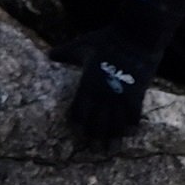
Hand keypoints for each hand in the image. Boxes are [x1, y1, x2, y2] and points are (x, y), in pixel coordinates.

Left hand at [65, 16, 160, 139]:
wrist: (136, 34)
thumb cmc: (107, 38)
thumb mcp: (83, 44)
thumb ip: (65, 53)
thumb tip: (48, 54)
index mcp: (87, 85)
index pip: (78, 113)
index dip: (77, 124)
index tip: (78, 132)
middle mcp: (102, 95)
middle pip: (96, 125)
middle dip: (95, 138)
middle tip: (95, 149)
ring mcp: (119, 96)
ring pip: (114, 125)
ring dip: (113, 138)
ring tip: (112, 150)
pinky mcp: (136, 94)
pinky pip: (133, 116)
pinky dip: (131, 125)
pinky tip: (131, 132)